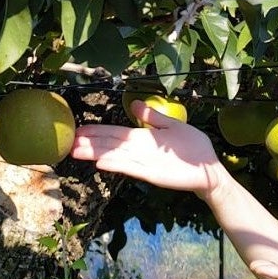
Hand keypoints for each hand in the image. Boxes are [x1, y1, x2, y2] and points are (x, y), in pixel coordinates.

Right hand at [70, 99, 223, 195]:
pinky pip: (130, 168)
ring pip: (114, 156)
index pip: (114, 133)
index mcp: (143, 138)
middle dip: (89, 143)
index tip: (78, 130)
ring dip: (95, 154)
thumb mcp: (171, 125)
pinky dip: (116, 165)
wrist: (210, 168)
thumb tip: (133, 104)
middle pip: (109, 145)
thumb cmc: (193, 147)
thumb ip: (152, 117)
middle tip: (67, 142)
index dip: (96, 132)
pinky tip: (100, 163)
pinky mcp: (152, 174)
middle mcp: (139, 150)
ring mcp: (144, 162)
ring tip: (75, 151)